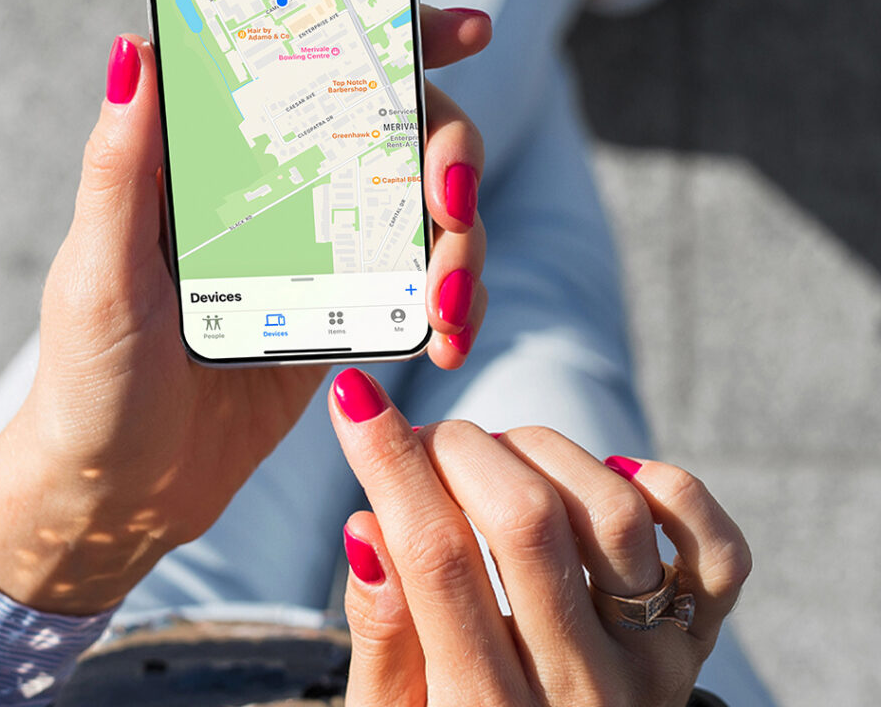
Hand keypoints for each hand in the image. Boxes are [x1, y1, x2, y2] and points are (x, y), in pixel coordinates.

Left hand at [0, 6, 489, 613]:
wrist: (122, 489)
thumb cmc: (90, 376)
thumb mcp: (100, 270)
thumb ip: (121, 164)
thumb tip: (137, 44)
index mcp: (220, 159)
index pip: (314, 68)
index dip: (395, 38)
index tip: (465, 32)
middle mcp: (281, 190)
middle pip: (400, 131)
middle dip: (451, 155)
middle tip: (452, 206)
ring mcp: (322, 251)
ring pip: (428, 209)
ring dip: (466, 243)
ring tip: (451, 306)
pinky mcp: (347, 313)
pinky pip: (425, 287)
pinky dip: (456, 304)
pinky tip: (448, 340)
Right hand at [329, 369, 752, 706]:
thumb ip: (383, 634)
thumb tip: (368, 525)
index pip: (434, 558)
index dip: (389, 461)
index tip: (354, 395)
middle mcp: (583, 692)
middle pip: (525, 520)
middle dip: (458, 448)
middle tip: (428, 442)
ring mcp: (654, 665)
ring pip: (611, 510)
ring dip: (540, 452)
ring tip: (500, 461)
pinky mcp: (699, 642)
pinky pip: (718, 549)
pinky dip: (666, 487)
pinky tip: (607, 475)